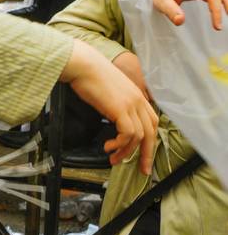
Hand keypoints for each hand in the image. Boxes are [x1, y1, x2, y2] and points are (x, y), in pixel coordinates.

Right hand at [61, 39, 158, 173]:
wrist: (83, 65)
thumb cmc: (90, 77)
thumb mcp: (110, 92)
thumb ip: (117, 105)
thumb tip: (115, 121)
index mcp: (138, 96)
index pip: (152, 123)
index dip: (150, 142)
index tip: (144, 157)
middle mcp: (138, 100)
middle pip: (151, 132)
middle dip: (146, 154)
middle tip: (141, 169)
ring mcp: (131, 104)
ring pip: (139, 137)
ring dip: (125, 152)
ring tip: (112, 157)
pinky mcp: (121, 109)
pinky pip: (128, 134)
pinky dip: (119, 144)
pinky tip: (107, 146)